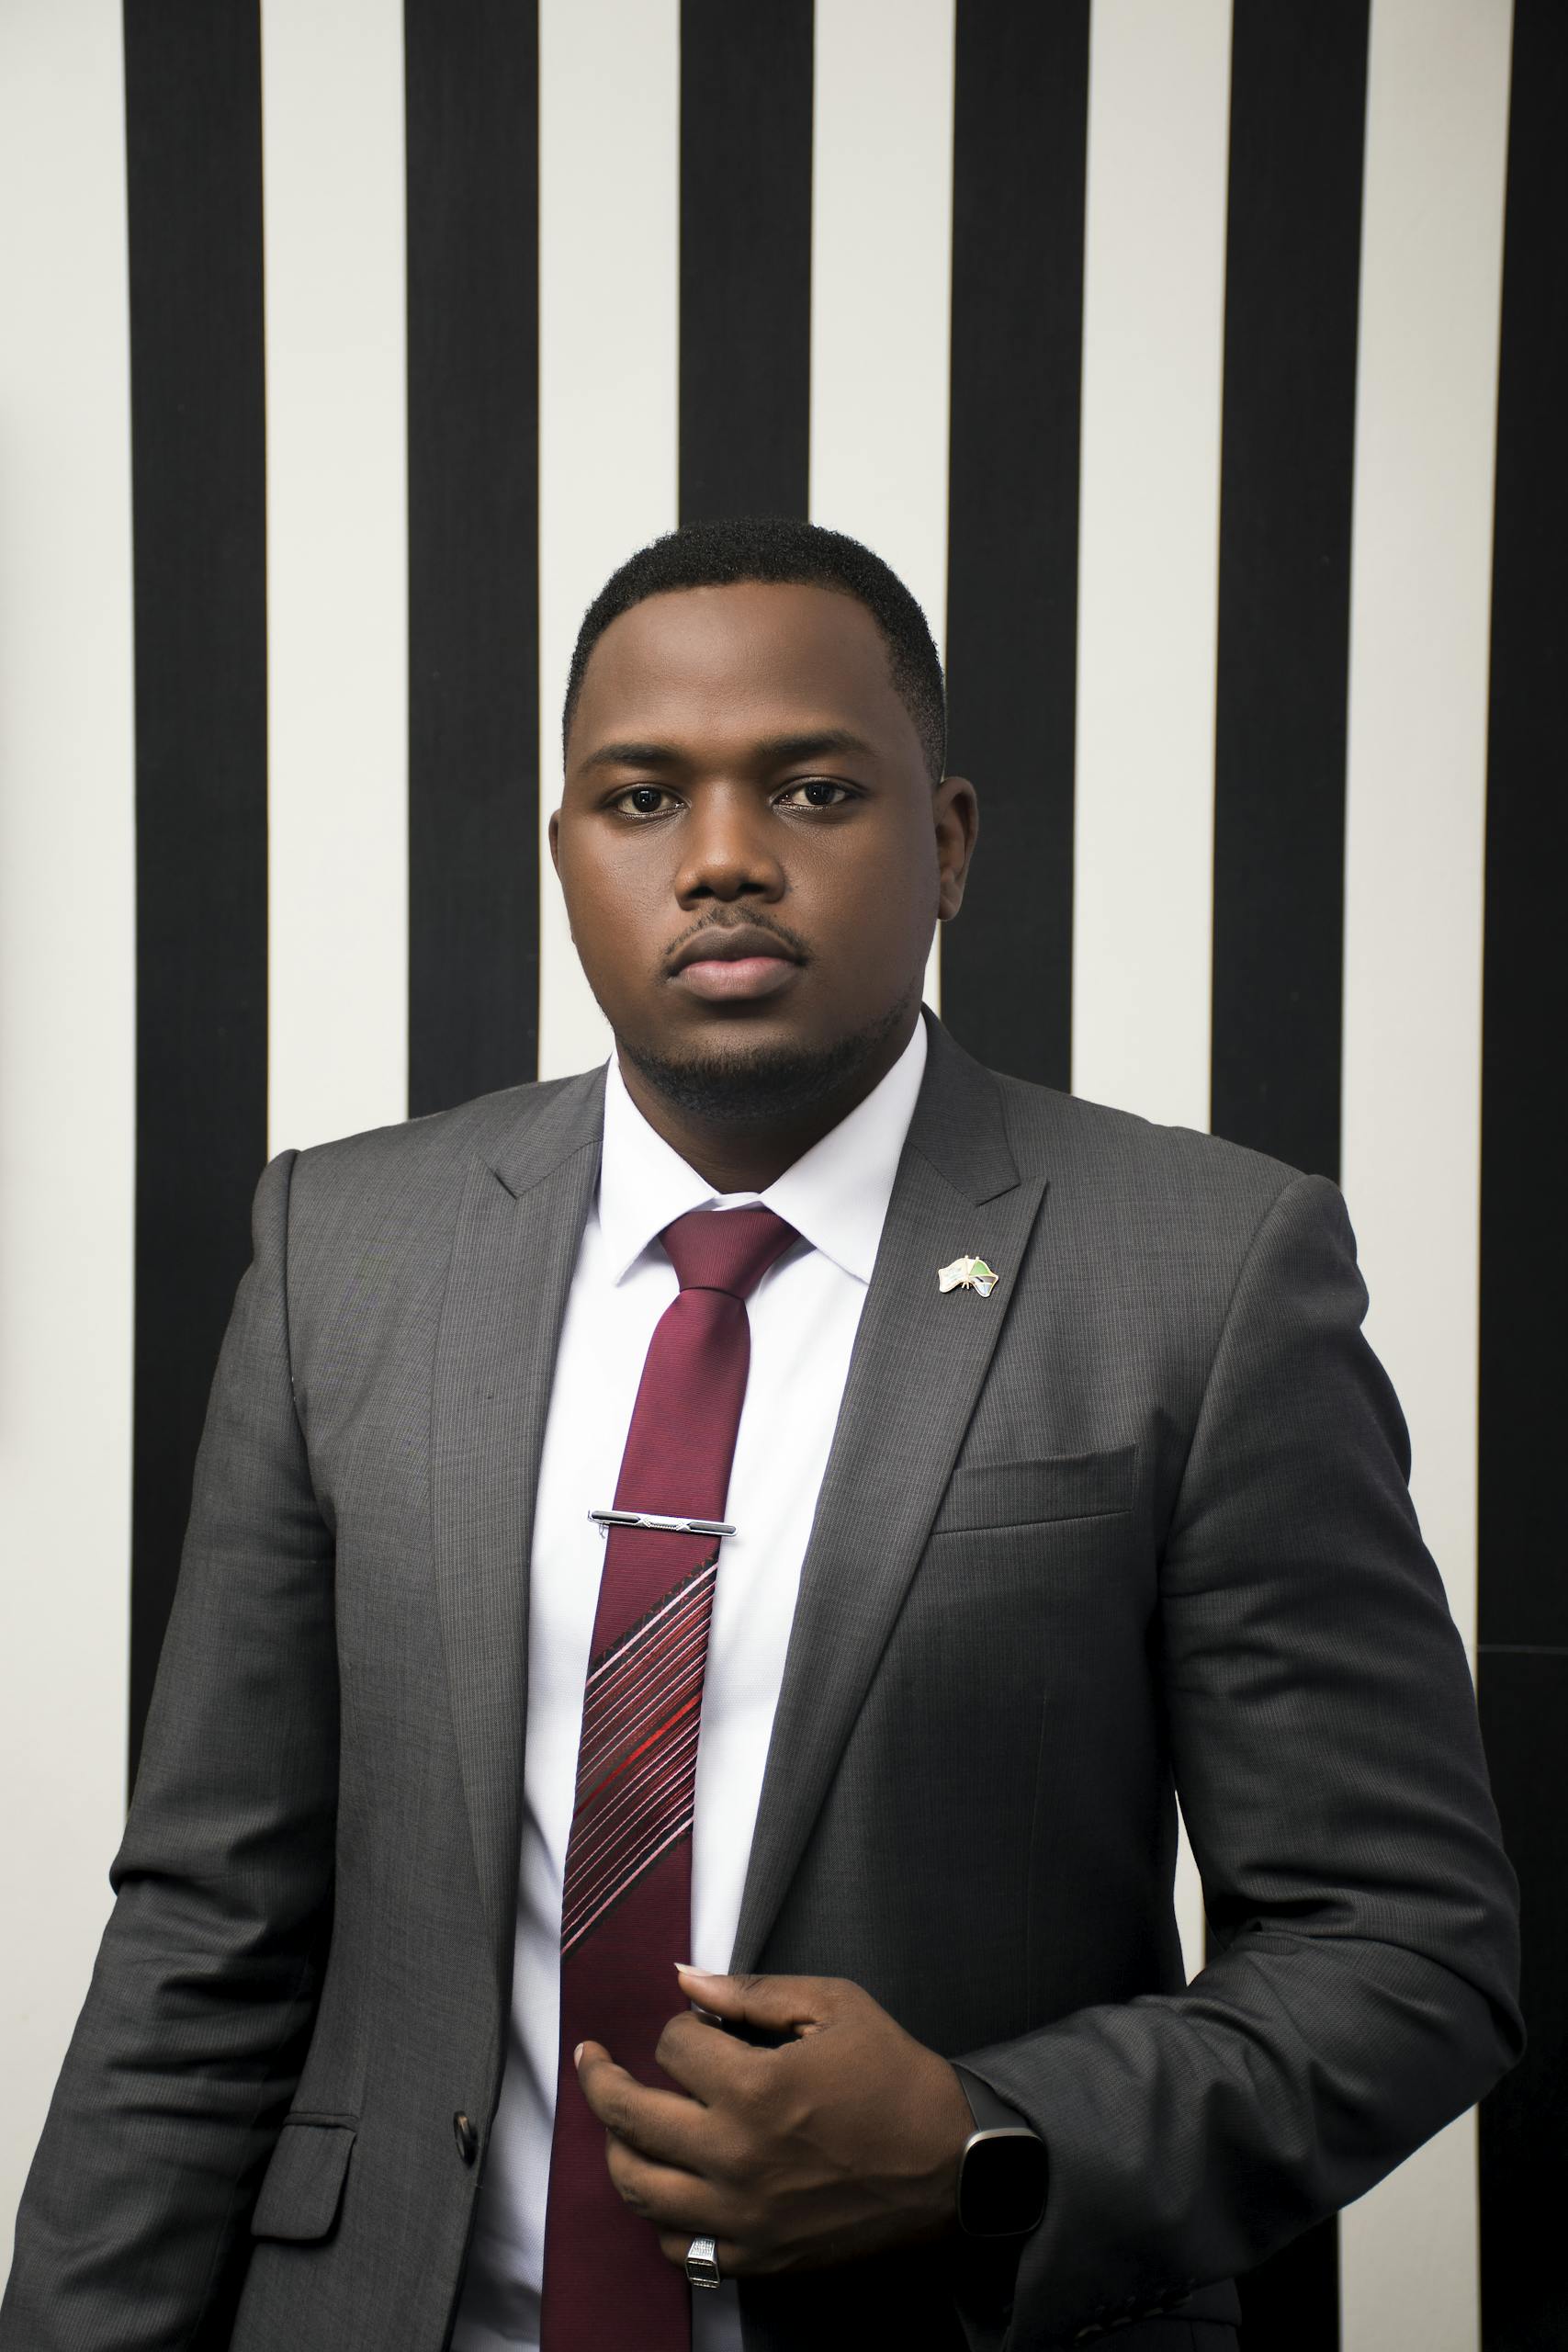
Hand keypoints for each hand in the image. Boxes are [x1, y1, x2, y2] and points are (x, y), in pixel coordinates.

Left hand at [574, 1968, 974, 2278]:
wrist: (953, 2165)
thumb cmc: (896, 2077)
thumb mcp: (835, 2007)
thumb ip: (753, 1992)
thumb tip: (687, 1979)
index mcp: (756, 2088)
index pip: (673, 2047)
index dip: (681, 2026)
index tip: (699, 2026)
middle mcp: (736, 2156)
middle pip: (630, 2117)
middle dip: (601, 2079)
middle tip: (592, 2060)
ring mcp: (743, 2214)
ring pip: (640, 2188)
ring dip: (617, 2149)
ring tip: (617, 2123)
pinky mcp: (758, 2256)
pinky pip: (680, 2248)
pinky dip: (660, 2217)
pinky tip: (665, 2186)